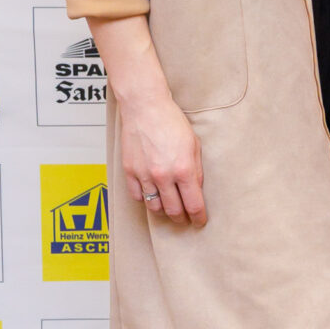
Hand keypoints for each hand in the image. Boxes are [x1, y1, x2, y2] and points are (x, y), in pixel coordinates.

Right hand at [118, 88, 206, 227]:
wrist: (146, 107)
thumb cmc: (171, 121)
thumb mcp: (194, 145)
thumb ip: (196, 170)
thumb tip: (196, 190)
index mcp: (183, 169)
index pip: (194, 205)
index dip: (198, 217)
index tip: (200, 221)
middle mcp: (163, 176)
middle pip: (173, 211)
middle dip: (182, 218)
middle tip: (185, 218)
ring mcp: (144, 175)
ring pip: (154, 207)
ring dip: (164, 212)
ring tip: (170, 209)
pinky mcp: (130, 172)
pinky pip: (137, 197)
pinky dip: (145, 200)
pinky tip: (152, 196)